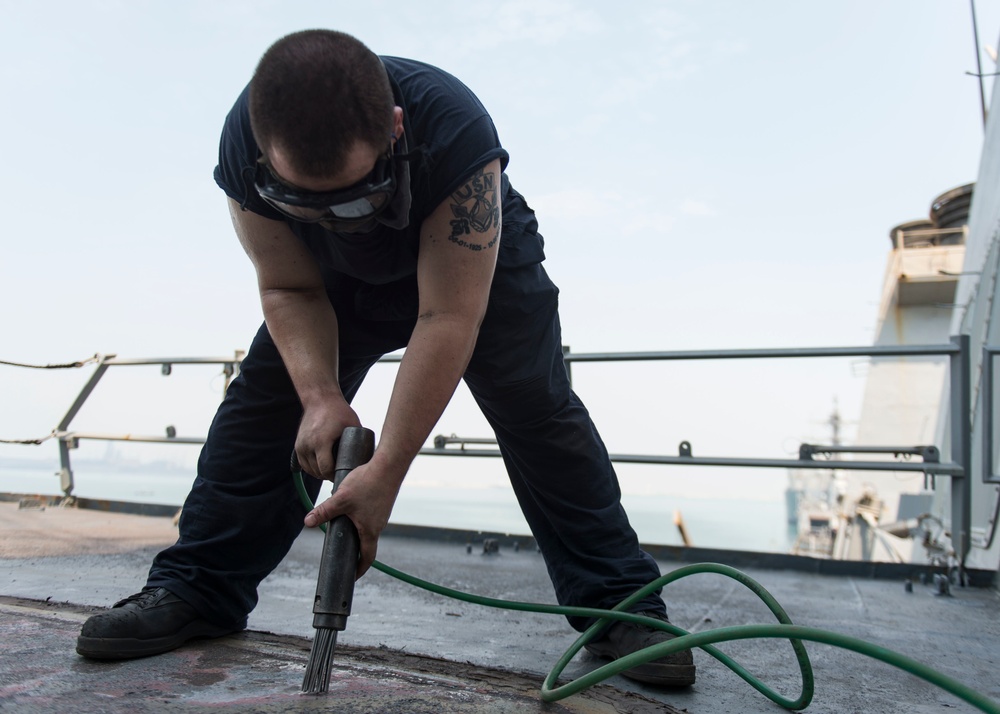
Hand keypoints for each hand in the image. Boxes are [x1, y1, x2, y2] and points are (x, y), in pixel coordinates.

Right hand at [294, 400, 360, 480]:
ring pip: (309, 469)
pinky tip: (321, 469)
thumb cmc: (338, 411)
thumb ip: (358, 440)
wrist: (320, 399)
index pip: (326, 469)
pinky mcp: (297, 444)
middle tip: (340, 475)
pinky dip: (311, 468)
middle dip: (328, 476)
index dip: (335, 475)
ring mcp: (301, 445)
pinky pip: (303, 463)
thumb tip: (369, 454)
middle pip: (317, 471)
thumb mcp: (352, 425)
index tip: (343, 475)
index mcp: (321, 441)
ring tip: (332, 473)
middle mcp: (307, 445)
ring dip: (319, 473)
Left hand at [303, 460, 400, 576]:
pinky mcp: (382, 504)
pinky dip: (361, 519)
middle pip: (367, 544)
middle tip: (343, 554)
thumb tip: (308, 522)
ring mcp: (382, 514)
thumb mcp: (341, 499)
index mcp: (370, 531)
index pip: (367, 558)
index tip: (352, 576)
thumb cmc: (368, 483)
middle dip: (355, 551)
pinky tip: (352, 508)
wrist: (389, 465)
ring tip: (343, 530)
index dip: (359, 569)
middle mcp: (379, 525)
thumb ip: (324, 511)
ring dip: (357, 533)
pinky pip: (371, 517)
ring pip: (369, 529)